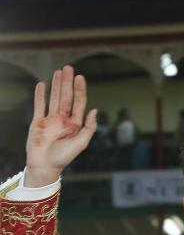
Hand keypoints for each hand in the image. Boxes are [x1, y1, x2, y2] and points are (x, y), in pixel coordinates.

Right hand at [25, 66, 96, 186]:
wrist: (44, 166)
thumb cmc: (64, 157)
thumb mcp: (81, 143)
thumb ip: (89, 127)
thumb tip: (95, 110)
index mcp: (76, 123)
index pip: (79, 102)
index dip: (80, 90)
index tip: (80, 77)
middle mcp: (64, 119)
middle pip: (66, 96)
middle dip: (67, 82)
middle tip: (68, 68)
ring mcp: (50, 120)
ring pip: (53, 98)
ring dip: (55, 85)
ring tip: (58, 71)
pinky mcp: (37, 122)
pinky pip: (38, 106)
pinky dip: (40, 95)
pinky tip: (42, 84)